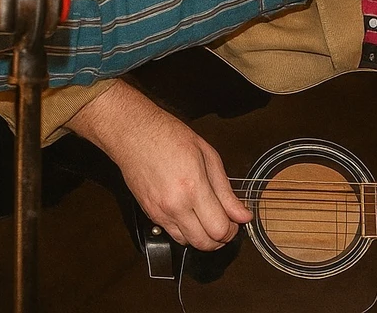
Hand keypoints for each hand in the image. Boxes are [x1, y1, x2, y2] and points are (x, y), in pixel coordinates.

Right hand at [66, 81, 249, 250]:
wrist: (134, 133)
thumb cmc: (168, 136)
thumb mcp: (207, 155)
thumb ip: (225, 190)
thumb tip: (242, 214)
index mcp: (193, 187)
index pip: (219, 229)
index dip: (232, 229)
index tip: (235, 220)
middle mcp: (175, 205)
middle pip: (205, 244)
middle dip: (220, 238)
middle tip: (224, 222)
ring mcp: (160, 212)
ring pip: (188, 243)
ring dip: (202, 236)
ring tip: (206, 217)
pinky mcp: (149, 213)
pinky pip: (172, 234)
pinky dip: (185, 230)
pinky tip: (189, 213)